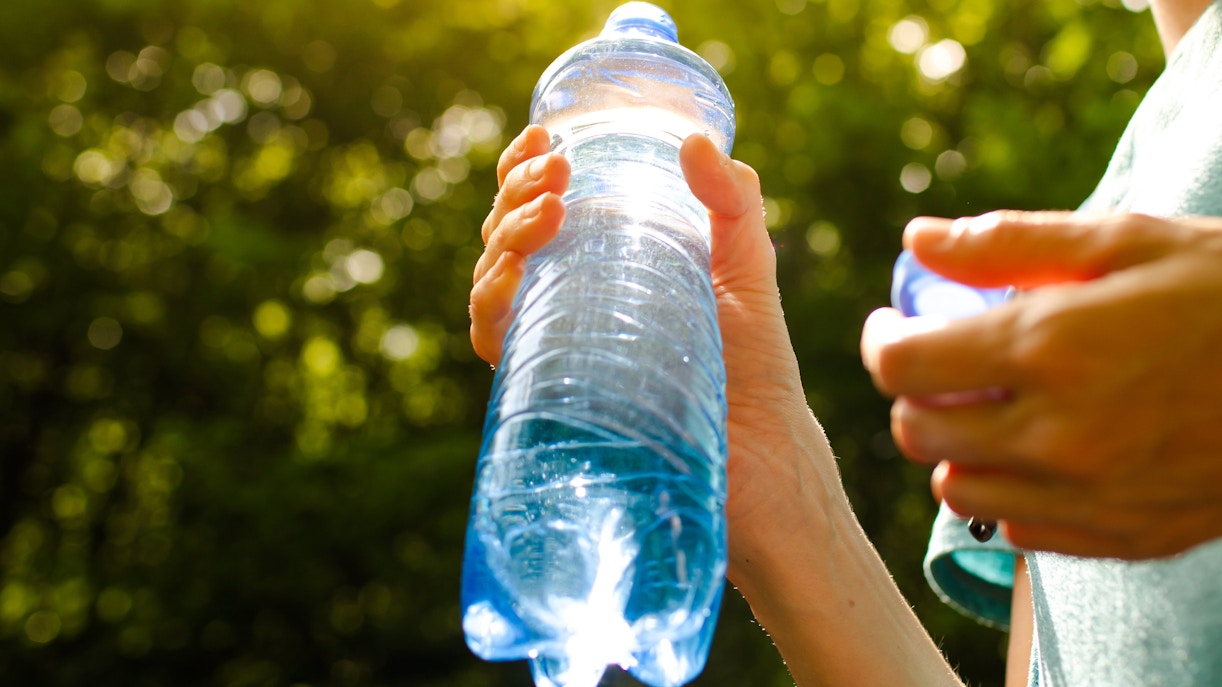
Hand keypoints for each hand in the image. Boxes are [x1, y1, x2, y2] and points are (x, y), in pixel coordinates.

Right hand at [470, 125, 834, 575]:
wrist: (761, 454)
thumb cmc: (754, 365)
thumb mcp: (747, 267)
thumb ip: (732, 202)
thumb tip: (698, 141)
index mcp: (605, 265)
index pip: (543, 209)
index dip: (527, 170)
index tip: (543, 140)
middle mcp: (569, 303)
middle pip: (510, 236)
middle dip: (517, 194)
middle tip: (554, 174)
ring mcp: (555, 347)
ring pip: (495, 280)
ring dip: (503, 238)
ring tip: (548, 214)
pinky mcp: (549, 392)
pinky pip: (498, 343)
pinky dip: (492, 306)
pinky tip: (512, 281)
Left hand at [861, 210, 1221, 558]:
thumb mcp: (1124, 241)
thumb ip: (1008, 243)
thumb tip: (917, 240)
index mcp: (1050, 348)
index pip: (905, 364)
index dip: (882, 340)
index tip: (893, 324)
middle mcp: (1059, 433)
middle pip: (918, 430)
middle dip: (912, 392)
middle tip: (941, 363)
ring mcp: (1091, 495)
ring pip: (956, 490)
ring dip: (952, 449)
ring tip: (985, 411)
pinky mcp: (1123, 535)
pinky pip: (1018, 529)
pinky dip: (1007, 493)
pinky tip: (1038, 455)